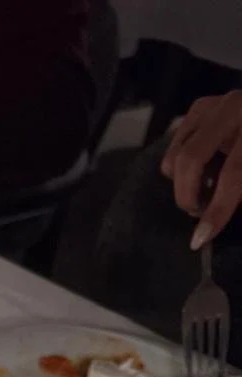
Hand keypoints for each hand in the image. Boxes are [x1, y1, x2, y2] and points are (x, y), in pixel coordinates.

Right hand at [161, 90, 241, 248]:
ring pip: (176, 155)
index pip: (233, 173)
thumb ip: (239, 196)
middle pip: (191, 159)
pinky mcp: (198, 109)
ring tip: (204, 191)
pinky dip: (180, 170)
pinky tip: (202, 173)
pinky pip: (173, 149)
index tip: (200, 239)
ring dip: (184, 184)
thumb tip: (207, 229)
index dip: (217, 210)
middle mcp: (232, 108)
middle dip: (188, 195)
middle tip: (198, 213)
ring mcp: (212, 105)